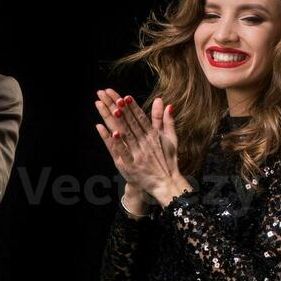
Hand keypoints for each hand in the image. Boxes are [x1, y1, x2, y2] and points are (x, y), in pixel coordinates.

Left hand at [93, 88, 190, 207]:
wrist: (166, 183)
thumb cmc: (167, 159)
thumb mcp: (170, 138)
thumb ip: (166, 120)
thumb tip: (166, 103)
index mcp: (153, 135)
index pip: (141, 118)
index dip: (132, 107)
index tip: (124, 96)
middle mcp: (145, 143)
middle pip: (130, 122)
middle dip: (120, 108)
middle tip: (110, 96)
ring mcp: (137, 154)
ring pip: (126, 134)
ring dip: (118, 121)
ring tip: (111, 109)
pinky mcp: (130, 165)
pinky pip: (122, 151)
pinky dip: (117, 142)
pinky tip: (110, 132)